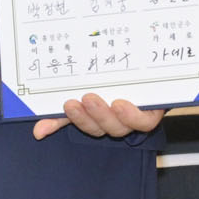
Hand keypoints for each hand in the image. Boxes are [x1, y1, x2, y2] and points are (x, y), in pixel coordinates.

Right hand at [33, 95, 164, 139]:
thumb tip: (37, 131)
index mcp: (101, 117)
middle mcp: (118, 122)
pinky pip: (143, 122)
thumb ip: (65, 113)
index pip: (85, 125)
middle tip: (80, 100)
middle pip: (101, 128)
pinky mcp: (154, 114)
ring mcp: (137, 118)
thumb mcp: (92, 90)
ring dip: (105, 115)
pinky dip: (131, 116)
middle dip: (87, 117)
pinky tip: (120, 105)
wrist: (162, 68)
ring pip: (120, 127)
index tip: (65, 104)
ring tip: (95, 99)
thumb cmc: (123, 82)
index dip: (74, 120)